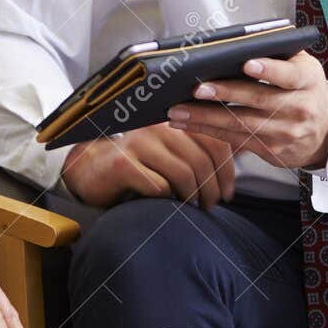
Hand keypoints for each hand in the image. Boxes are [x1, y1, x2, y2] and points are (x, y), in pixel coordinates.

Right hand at [60, 125, 235, 208]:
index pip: (213, 140)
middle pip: (201, 159)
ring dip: (194, 197)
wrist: (90, 170)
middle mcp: (157, 125)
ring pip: (184, 173)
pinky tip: (169, 205)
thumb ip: (195, 149)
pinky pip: (160, 186)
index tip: (228, 193)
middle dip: (212, 189)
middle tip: (211, 206)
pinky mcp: (123, 164)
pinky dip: (169, 200)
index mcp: (173, 119)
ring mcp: (139, 143)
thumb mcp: (168, 151)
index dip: (227, 170)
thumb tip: (238, 159)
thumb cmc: (137, 163)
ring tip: (194, 208)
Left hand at [166, 52, 327, 169]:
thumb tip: (238, 44)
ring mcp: (285, 133)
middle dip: (225, 94)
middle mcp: (299, 108)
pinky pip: (235, 140)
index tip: (247, 63)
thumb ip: (277, 55)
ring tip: (178, 110)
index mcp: (307, 81)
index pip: (289, 74)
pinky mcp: (271, 151)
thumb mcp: (303, 67)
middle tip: (197, 88)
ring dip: (205, 118)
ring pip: (241, 125)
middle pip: (259, 101)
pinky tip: (187, 123)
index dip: (268, 70)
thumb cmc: (305, 89)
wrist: (327, 130)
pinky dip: (208, 131)